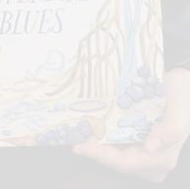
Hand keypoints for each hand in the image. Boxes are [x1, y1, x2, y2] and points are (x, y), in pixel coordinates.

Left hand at [73, 68, 189, 182]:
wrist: (181, 89)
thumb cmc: (184, 98)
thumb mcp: (181, 110)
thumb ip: (171, 129)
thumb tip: (150, 147)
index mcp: (163, 158)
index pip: (126, 163)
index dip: (101, 156)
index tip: (81, 146)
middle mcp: (151, 162)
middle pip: (114, 162)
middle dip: (93, 151)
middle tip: (73, 138)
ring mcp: (142, 156)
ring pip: (111, 156)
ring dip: (93, 146)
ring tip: (77, 134)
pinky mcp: (134, 147)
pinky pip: (112, 148)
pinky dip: (99, 141)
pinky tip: (87, 131)